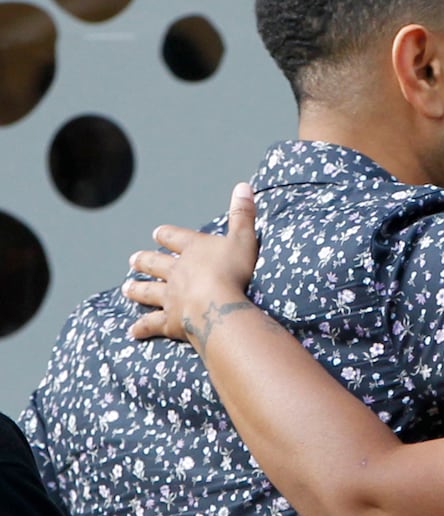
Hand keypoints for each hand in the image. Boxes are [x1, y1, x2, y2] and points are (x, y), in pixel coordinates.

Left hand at [124, 182, 259, 344]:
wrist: (217, 304)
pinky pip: (153, 323)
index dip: (167, 235)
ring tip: (127, 288)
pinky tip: (132, 330)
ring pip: (149, 291)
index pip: (175, 238)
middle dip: (145, 260)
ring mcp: (171, 296)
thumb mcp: (244, 238)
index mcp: (194, 250)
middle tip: (133, 259)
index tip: (157, 233)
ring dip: (138, 289)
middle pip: (156, 264)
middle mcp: (177, 271)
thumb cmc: (234, 271)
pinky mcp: (170, 320)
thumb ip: (242, 214)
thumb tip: (244, 185)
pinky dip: (142, 327)